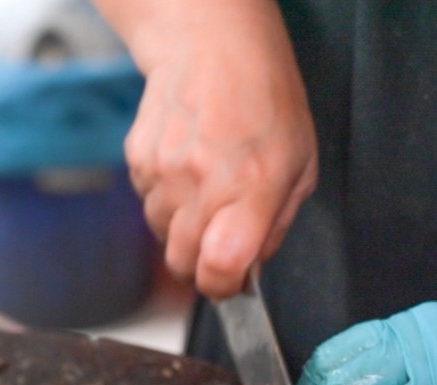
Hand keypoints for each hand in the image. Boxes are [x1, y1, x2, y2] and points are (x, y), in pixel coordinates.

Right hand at [94, 0, 317, 298]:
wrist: (211, 46)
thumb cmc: (263, 100)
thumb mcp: (299, 166)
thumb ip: (275, 226)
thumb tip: (249, 270)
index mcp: (252, 188)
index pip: (219, 267)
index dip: (223, 286)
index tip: (231, 282)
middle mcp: (203, 184)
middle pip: (182, 262)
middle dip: (200, 262)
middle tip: (219, 240)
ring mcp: (163, 173)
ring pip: (162, 235)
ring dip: (181, 227)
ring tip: (205, 186)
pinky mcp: (137, 162)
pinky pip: (147, 204)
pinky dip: (165, 197)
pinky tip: (186, 165)